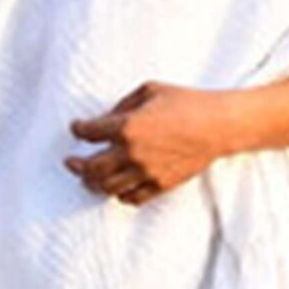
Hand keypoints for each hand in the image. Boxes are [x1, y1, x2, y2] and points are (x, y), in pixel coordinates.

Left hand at [65, 82, 230, 205]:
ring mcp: (146, 172)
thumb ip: (123, 105)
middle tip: (70, 162)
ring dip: (93, 183)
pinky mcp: (160, 185)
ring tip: (88, 179)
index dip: (78, 129)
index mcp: (127, 127)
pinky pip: (131, 198)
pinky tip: (117, 187)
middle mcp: (132, 153)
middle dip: (75, 165)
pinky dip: (119, 194)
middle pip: (91, 168)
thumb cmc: (186, 102)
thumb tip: (106, 118)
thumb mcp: (149, 90)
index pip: (89, 133)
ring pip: (107, 187)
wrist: (218, 126)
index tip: (77, 128)